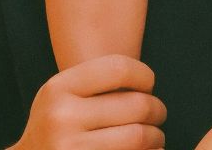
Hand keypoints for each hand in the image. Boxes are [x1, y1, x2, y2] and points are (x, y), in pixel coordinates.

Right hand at [11, 55, 166, 149]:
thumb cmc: (53, 127)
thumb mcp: (59, 96)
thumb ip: (93, 82)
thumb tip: (146, 83)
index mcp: (58, 89)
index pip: (118, 68)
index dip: (144, 75)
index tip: (149, 84)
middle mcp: (62, 117)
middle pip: (136, 104)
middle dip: (156, 109)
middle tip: (158, 113)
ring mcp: (72, 148)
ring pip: (139, 136)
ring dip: (156, 135)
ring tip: (155, 135)